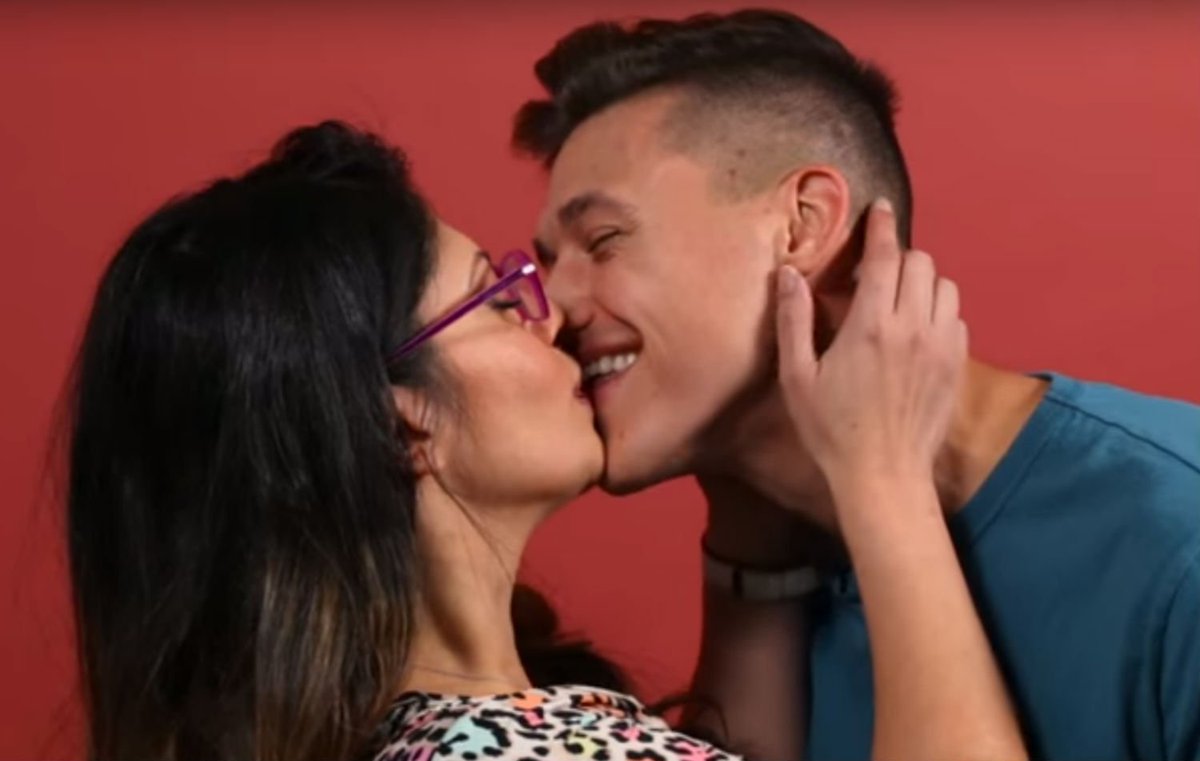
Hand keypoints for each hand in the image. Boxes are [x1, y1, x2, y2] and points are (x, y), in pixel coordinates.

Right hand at [775, 198, 966, 495]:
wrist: (883, 475)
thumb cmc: (831, 429)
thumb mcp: (797, 377)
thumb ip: (793, 320)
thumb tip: (788, 274)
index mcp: (871, 326)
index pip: (886, 257)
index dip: (882, 227)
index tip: (880, 209)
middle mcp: (914, 327)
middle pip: (921, 263)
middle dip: (900, 257)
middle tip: (877, 272)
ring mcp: (942, 346)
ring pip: (944, 287)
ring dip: (922, 282)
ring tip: (898, 299)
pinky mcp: (957, 365)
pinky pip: (956, 318)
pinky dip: (939, 311)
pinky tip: (916, 330)